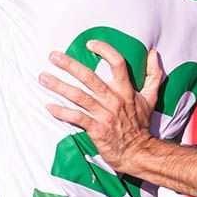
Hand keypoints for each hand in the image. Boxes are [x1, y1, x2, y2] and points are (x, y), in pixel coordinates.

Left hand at [38, 39, 161, 173]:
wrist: (139, 152)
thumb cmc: (141, 124)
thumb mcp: (151, 98)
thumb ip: (153, 74)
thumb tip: (153, 52)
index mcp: (126, 90)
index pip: (117, 63)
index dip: (104, 50)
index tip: (89, 44)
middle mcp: (113, 99)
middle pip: (89, 77)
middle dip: (70, 65)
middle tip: (53, 55)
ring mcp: (104, 114)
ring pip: (78, 96)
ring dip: (59, 86)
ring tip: (43, 77)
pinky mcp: (96, 129)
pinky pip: (76, 118)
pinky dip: (62, 112)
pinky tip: (49, 106)